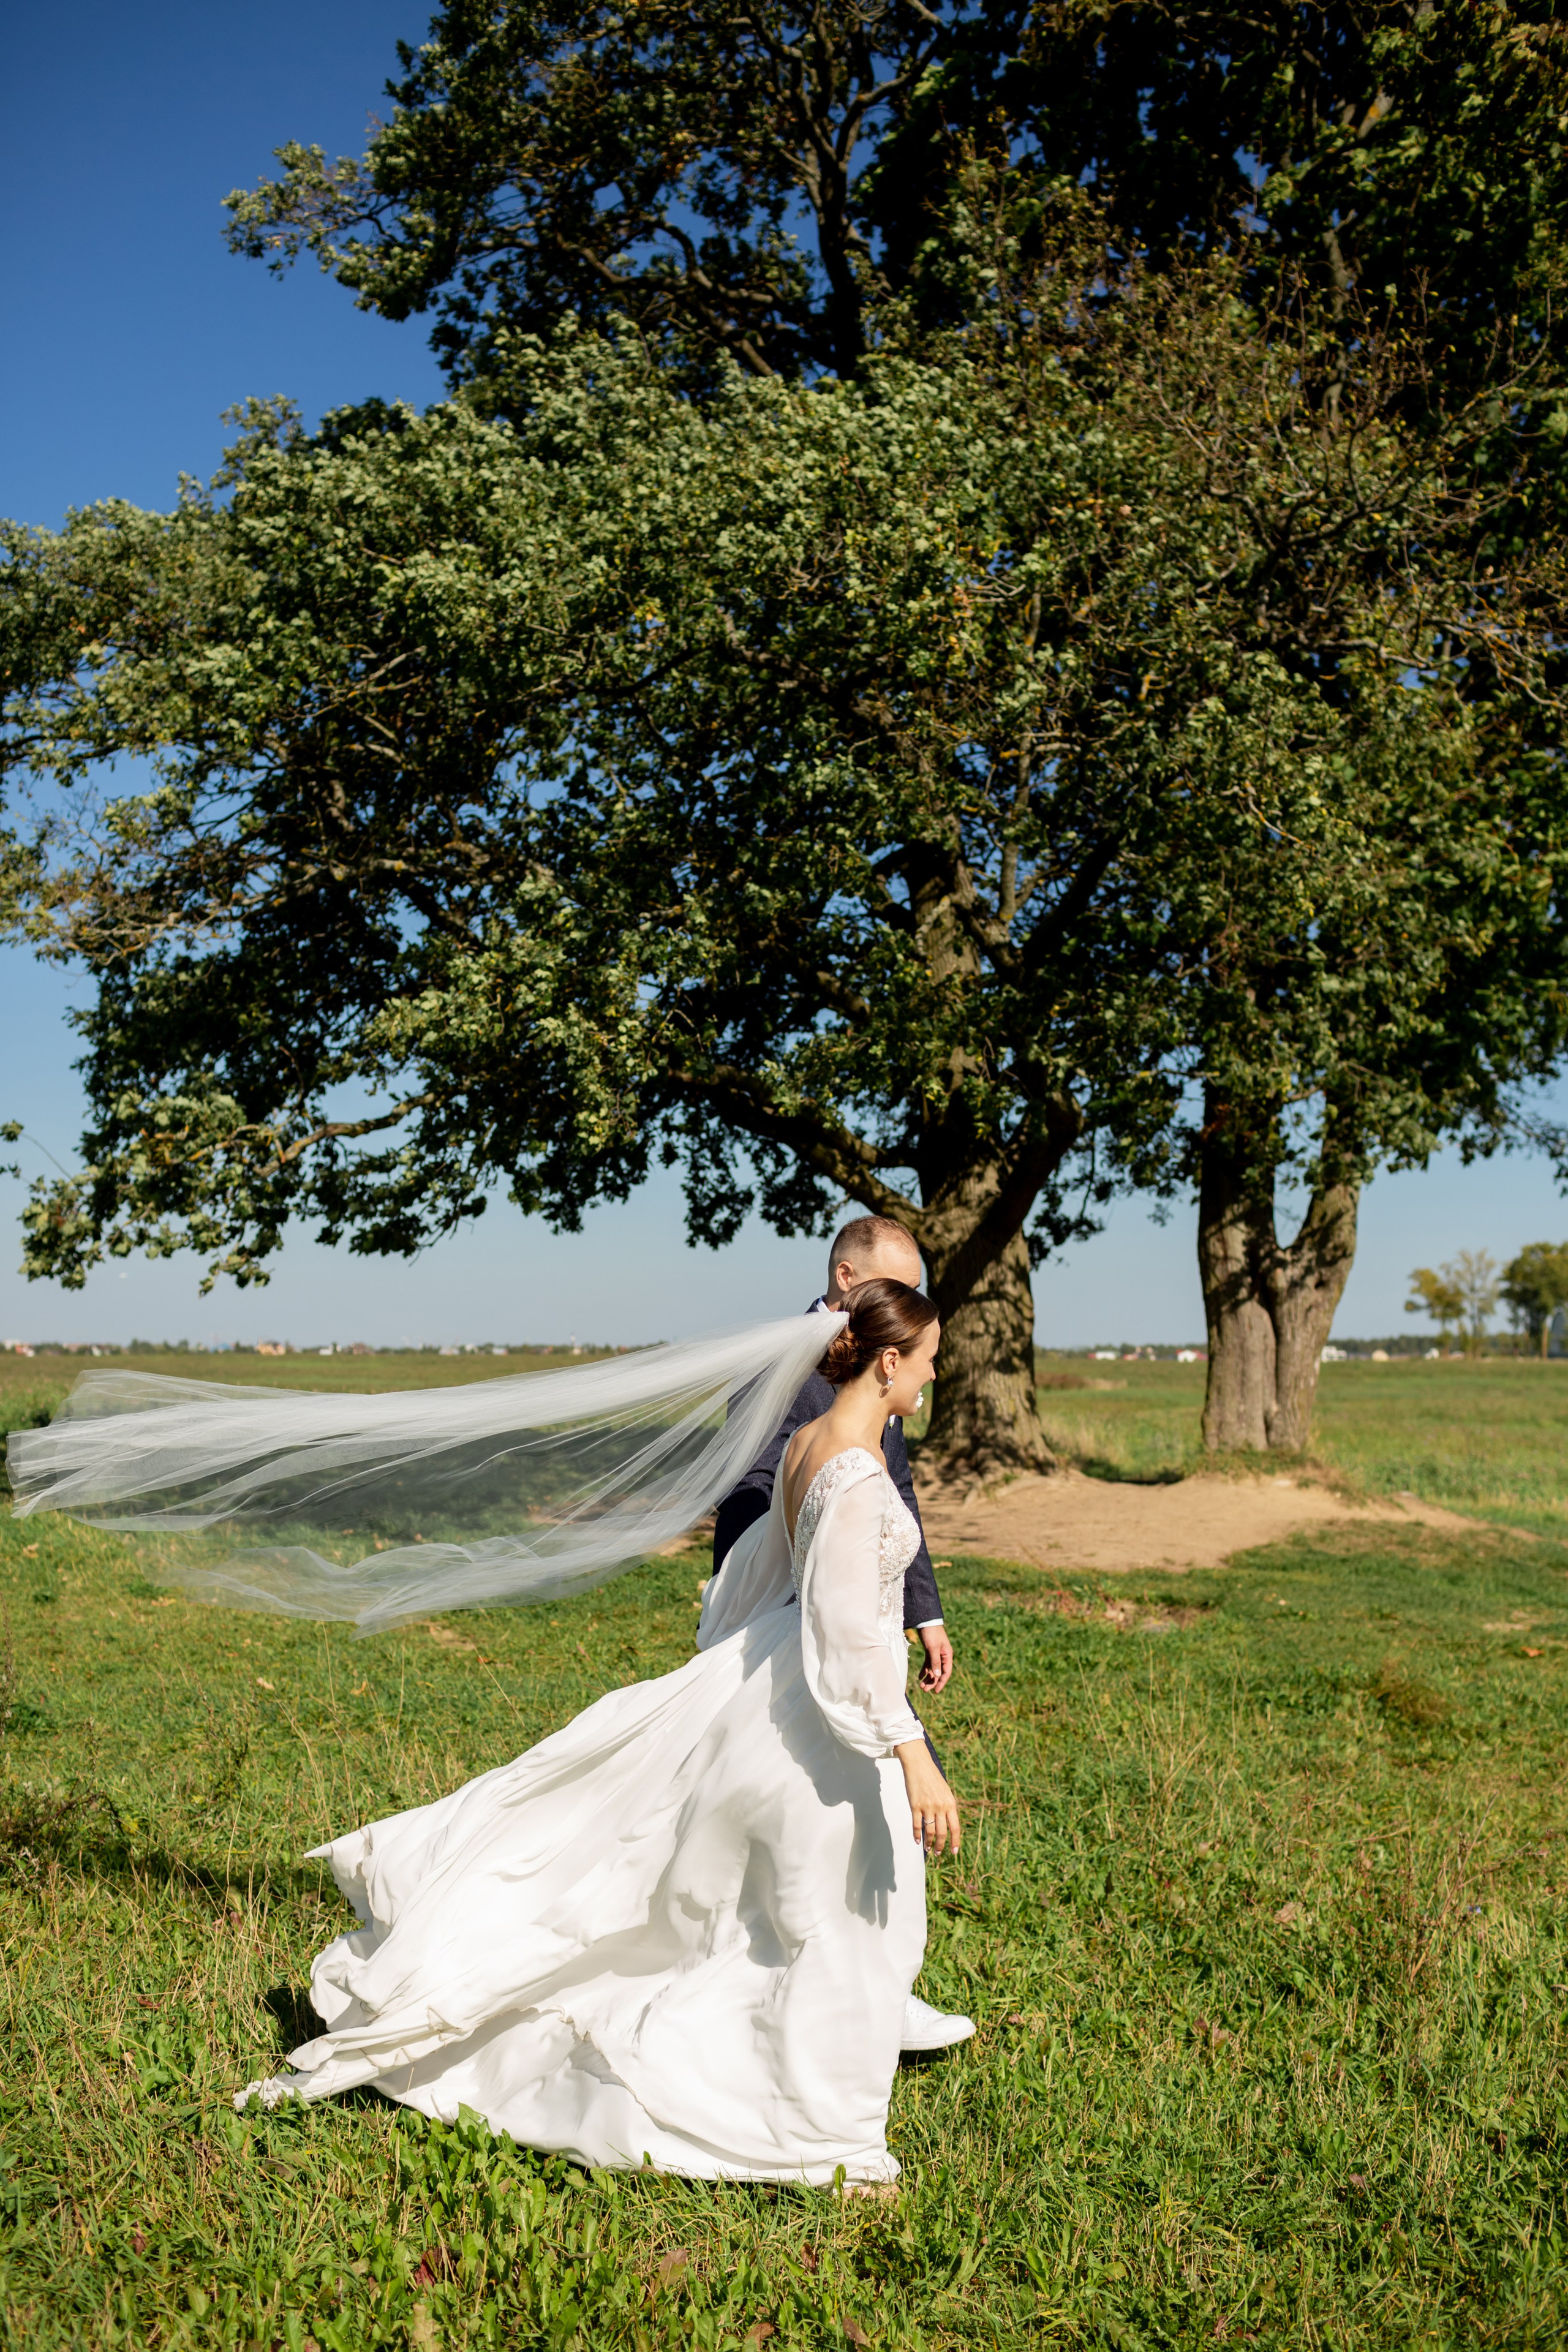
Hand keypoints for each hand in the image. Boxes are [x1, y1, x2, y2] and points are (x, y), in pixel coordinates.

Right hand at [894, 1740, 960, 1854]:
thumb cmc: (933, 1778)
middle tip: (939, 1853)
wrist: (919, 1765)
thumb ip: (948, 1807)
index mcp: (950, 1803)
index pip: (955, 1827)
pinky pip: (917, 1825)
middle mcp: (940, 1807)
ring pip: (930, 1831)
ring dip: (929, 1842)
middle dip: (941, 1846)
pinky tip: (917, 1841)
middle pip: (942, 1832)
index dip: (955, 1841)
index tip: (954, 1852)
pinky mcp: (915, 1806)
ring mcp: (927, 1807)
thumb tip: (948, 1823)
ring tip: (928, 1849)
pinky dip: (917, 1835)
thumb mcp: (946, 1792)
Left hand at [915, 1621, 952, 1692]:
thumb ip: (935, 1662)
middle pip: (939, 1673)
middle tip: (924, 1690)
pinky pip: (928, 1664)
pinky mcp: (930, 1651)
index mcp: (947, 1655)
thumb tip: (938, 1676)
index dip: (941, 1682)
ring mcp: (936, 1654)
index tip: (935, 1691)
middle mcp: (943, 1656)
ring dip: (928, 1677)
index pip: (946, 1672)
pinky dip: (924, 1670)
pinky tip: (919, 1677)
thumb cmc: (931, 1633)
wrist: (925, 1620)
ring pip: (933, 1669)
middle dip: (932, 1682)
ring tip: (921, 1685)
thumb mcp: (933, 1648)